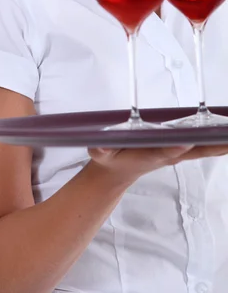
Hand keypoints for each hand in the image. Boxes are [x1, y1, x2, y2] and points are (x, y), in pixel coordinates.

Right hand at [88, 144, 227, 186]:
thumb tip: (101, 147)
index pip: (165, 151)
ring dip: (219, 143)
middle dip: (211, 145)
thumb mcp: (101, 155)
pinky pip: (202, 147)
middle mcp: (167, 155)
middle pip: (193, 151)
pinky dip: (217, 143)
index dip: (175, 147)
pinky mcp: (179, 151)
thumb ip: (101, 150)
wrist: (117, 173)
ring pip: (202, 149)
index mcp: (149, 155)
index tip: (187, 142)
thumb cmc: (111, 160)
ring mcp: (176, 154)